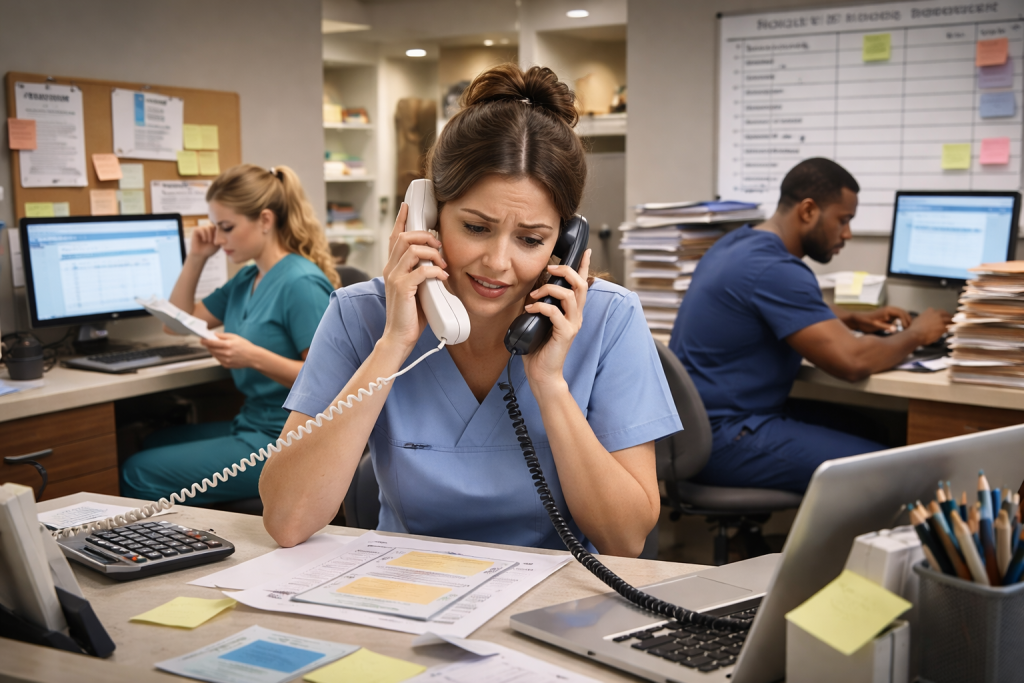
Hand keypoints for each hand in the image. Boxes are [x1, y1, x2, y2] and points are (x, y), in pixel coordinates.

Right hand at [189, 226, 219, 259]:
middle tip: (213, 241)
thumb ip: (222, 240)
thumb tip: (226, 240)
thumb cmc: (209, 249)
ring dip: (209, 235)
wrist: (200, 255)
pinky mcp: (195, 230)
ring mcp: (201, 229)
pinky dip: (204, 235)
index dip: (219, 232)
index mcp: (213, 230)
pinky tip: (204, 240)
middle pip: (213, 226)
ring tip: (209, 241)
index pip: (218, 226)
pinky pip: (201, 229)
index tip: (218, 239)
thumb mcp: (218, 245)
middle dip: (214, 234)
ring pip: (208, 227)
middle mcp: (207, 228)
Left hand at [200, 332, 260, 368]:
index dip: (204, 341)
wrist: (253, 357)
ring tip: (217, 347)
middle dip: (208, 345)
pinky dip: (217, 356)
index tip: (202, 339)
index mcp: (228, 345)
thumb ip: (223, 336)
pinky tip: (222, 353)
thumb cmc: (246, 346)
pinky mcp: (227, 365)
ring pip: (213, 355)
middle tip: (208, 342)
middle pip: (211, 349)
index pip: (211, 342)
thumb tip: (213, 335)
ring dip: (212, 350)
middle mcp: (226, 353)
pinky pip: (218, 360)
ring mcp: (226, 360)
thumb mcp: (235, 337)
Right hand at [381, 202, 447, 353]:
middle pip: (404, 237)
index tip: (407, 205)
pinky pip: (421, 270)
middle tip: (439, 245)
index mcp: (392, 267)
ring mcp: (394, 277)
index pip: (394, 237)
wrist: (399, 337)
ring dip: (432, 253)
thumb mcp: (417, 288)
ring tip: (443, 264)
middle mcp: (390, 269)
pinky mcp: (401, 288)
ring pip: (412, 250)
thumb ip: (422, 273)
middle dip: (425, 235)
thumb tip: (439, 262)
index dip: (401, 220)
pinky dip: (436, 271)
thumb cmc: (411, 315)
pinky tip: (443, 278)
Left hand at [521, 249, 591, 394]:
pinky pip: (555, 312)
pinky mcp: (565, 333)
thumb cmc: (539, 348)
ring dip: (549, 289)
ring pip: (569, 295)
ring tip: (534, 296)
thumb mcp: (538, 320)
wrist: (542, 373)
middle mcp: (576, 316)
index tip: (585, 251)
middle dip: (566, 271)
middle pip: (580, 284)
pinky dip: (541, 306)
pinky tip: (530, 309)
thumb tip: (530, 290)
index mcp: (572, 311)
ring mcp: (573, 324)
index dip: (584, 266)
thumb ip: (540, 305)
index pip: (582, 284)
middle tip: (549, 269)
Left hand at [848, 306, 911, 333]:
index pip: (901, 314)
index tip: (906, 329)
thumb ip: (885, 327)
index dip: (906, 321)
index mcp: (887, 310)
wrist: (858, 319)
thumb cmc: (865, 322)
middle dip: (908, 321)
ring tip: (907, 329)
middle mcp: (889, 309)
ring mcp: (889, 312)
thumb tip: (896, 329)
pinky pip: (898, 317)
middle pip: (904, 313)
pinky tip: (903, 328)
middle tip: (910, 330)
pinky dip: (902, 321)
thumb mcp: (875, 326)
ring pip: (902, 314)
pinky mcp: (888, 315)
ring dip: (906, 320)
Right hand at [907, 308, 952, 344]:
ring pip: (950, 320)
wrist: (915, 334)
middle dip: (949, 317)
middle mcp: (936, 314)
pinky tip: (950, 330)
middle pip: (946, 314)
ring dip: (952, 322)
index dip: (942, 315)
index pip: (939, 311)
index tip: (943, 317)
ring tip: (953, 325)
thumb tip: (924, 320)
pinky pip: (949, 327)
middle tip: (951, 320)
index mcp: (930, 311)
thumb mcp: (918, 319)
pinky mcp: (943, 327)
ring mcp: (940, 320)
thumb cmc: (915, 329)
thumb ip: (924, 318)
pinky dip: (950, 328)